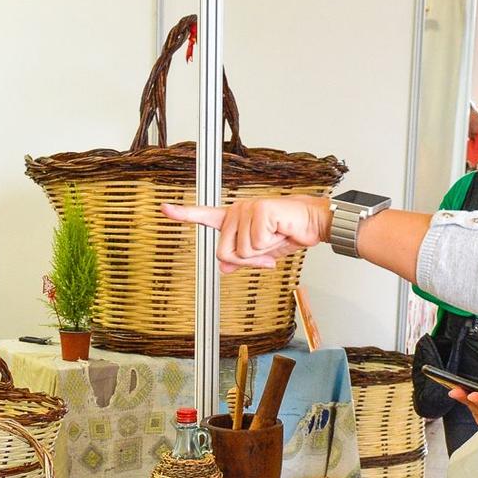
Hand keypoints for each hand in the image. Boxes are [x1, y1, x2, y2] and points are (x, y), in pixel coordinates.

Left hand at [162, 197, 330, 272]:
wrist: (312, 224)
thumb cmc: (288, 233)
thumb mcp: (262, 252)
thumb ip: (242, 259)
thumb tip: (224, 268)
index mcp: (234, 219)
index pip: (204, 216)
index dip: (183, 214)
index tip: (164, 208)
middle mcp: (237, 211)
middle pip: (224, 252)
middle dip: (247, 261)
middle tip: (266, 252)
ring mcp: (246, 209)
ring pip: (240, 251)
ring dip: (261, 254)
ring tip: (275, 239)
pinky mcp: (259, 211)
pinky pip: (254, 244)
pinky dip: (270, 246)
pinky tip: (280, 232)